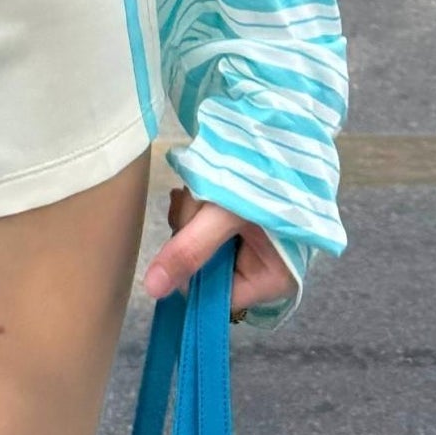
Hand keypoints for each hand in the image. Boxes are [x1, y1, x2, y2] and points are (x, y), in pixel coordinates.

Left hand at [142, 186, 297, 320]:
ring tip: (202, 185)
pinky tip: (197, 183)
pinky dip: (198, 203)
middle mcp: (261, 267)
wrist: (284, 137)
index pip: (217, 298)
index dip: (191, 275)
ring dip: (193, 212)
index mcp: (270, 280)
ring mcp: (250, 242)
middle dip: (191, 233)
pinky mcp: (239, 220)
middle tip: (194, 201)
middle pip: (206, 267)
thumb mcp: (226, 214)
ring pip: (200, 241)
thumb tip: (152, 289)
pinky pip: (206, 223)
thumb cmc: (267, 177)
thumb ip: (189, 250)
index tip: (179, 245)